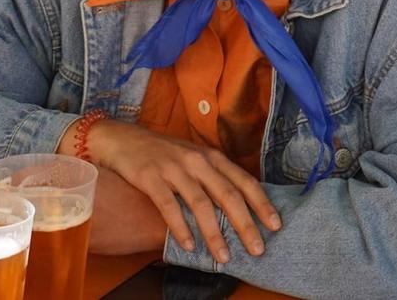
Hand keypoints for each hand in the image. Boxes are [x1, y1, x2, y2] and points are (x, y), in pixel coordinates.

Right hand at [80, 119, 280, 265]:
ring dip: (214, 233)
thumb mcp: (192, 159)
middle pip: (227, 194)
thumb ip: (214, 178)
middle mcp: (196, 160)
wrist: (121, 139)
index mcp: (211, 156)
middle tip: (257, 249)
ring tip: (223, 256)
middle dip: (245, 224)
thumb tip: (241, 209)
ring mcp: (173, 167)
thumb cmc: (162, 154)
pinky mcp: (150, 176)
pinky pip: (168, 206)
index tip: (276, 226)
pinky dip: (180, 228)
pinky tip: (188, 245)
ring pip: (200, 203)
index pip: (244, 180)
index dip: (262, 204)